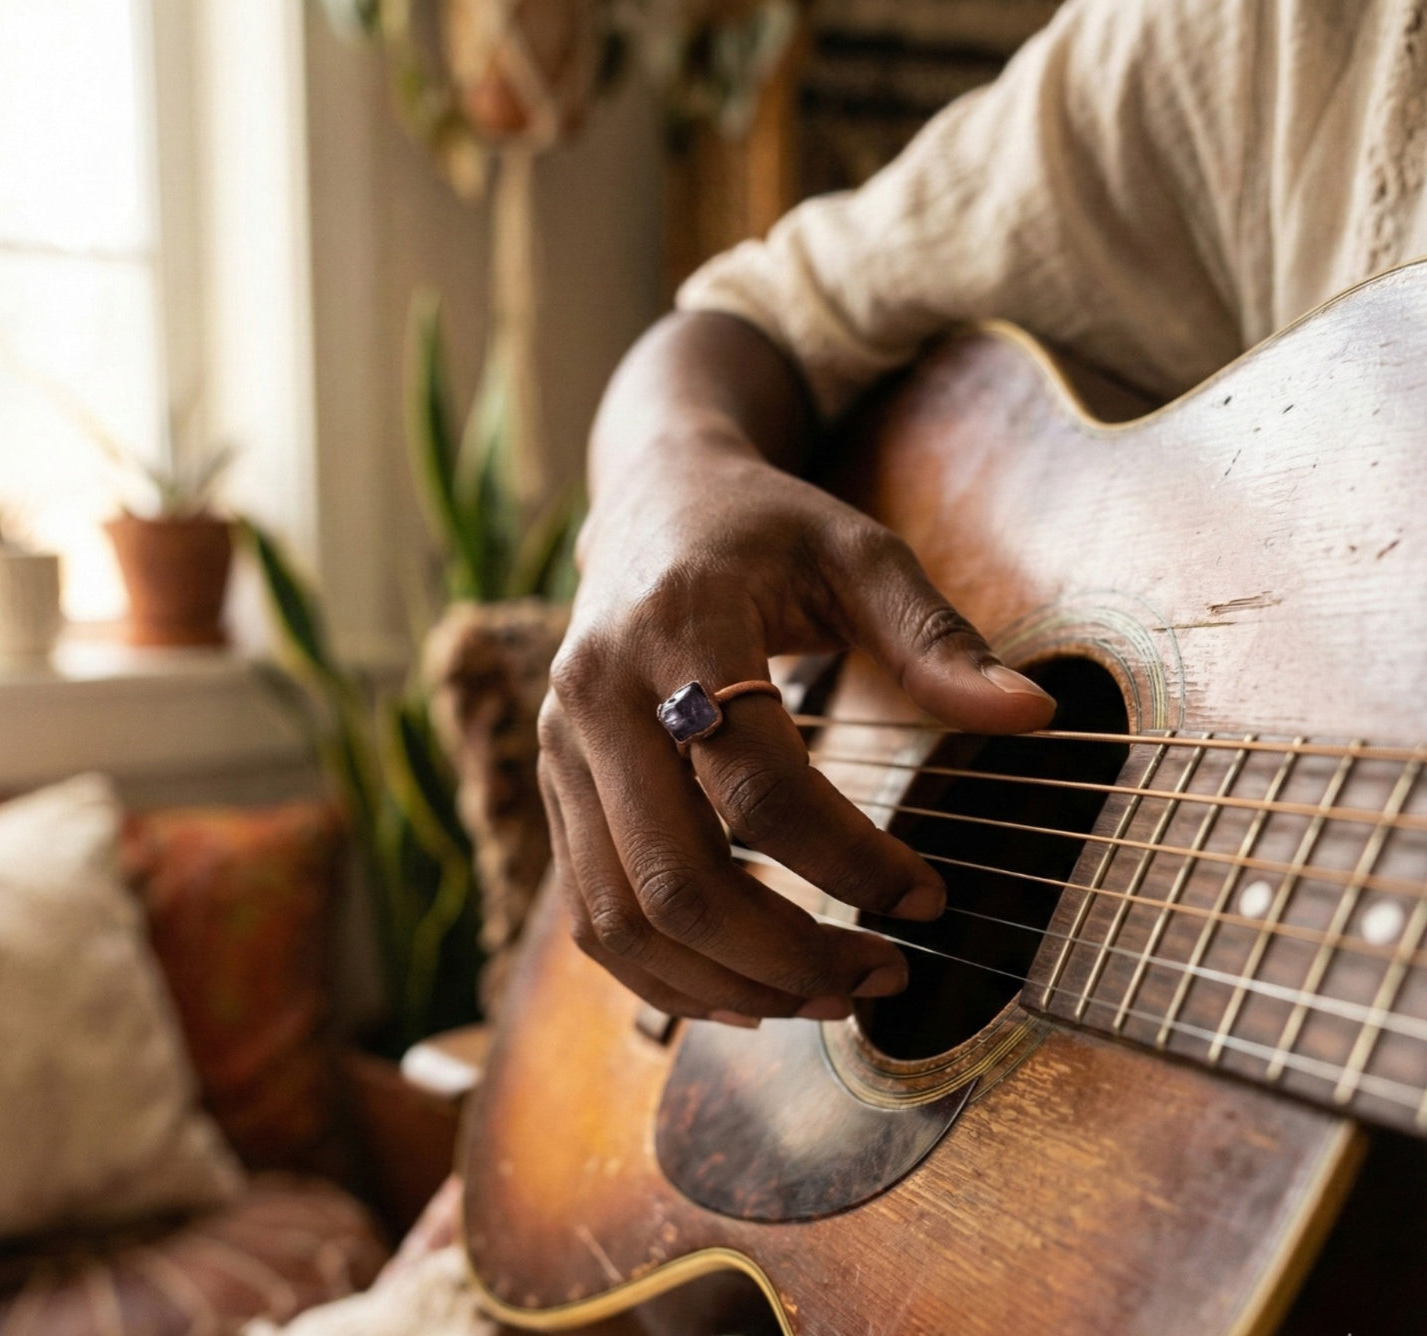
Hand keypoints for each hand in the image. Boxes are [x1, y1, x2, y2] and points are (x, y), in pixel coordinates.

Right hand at [538, 432, 1056, 1025]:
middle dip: (785, 954)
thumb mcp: (856, 554)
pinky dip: (665, 975)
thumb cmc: (762, 531)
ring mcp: (558, 749)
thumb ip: (936, 638)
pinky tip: (746, 991)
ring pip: (620, 917)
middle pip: (673, 876)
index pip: (756, 785)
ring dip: (726, 983)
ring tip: (826, 999)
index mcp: (674, 630)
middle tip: (879, 978)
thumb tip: (1033, 717)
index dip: (849, 860)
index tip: (930, 898)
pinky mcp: (556, 786)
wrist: (651, 504)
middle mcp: (595, 698)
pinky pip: (592, 915)